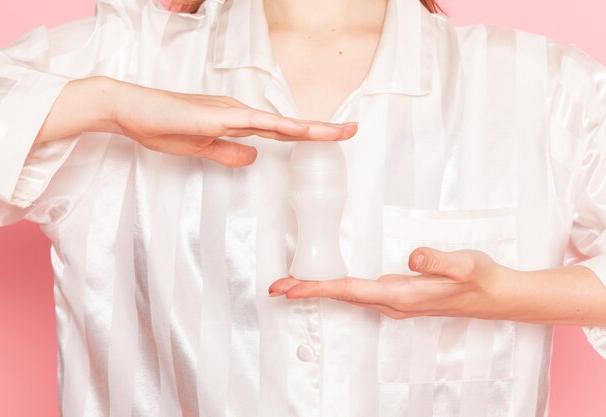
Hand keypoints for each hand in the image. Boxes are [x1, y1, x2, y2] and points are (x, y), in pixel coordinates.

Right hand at [108, 78, 357, 166]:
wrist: (131, 110)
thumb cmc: (163, 127)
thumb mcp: (203, 149)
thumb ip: (228, 154)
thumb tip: (254, 160)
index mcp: (237, 122)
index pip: (280, 132)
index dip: (308, 135)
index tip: (333, 138)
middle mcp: (239, 113)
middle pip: (288, 125)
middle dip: (322, 129)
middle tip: (352, 130)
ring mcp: (230, 113)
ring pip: (278, 122)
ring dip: (310, 127)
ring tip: (340, 131)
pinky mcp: (216, 117)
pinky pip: (254, 123)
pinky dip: (279, 126)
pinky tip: (299, 129)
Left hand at [267, 247, 509, 320]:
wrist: (496, 297)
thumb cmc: (480, 280)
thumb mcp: (465, 266)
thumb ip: (438, 262)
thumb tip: (411, 258)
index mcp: (402, 295)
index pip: (351, 291)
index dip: (319, 289)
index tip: (292, 289)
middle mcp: (393, 302)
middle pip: (342, 297)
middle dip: (308, 291)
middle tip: (276, 287)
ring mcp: (396, 301)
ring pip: (349, 296)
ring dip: (320, 291)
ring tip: (293, 285)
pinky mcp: (400, 296)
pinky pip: (360, 294)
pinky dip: (339, 289)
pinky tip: (331, 284)